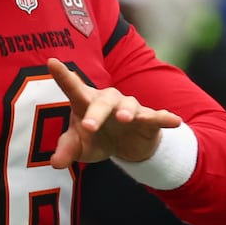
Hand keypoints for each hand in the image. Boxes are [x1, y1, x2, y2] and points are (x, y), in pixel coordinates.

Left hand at [45, 57, 182, 168]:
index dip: (63, 76)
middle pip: (102, 102)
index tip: (52, 62)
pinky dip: (165, 118)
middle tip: (87, 125)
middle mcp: (108, 101)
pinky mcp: (149, 120)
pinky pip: (157, 117)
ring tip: (126, 119)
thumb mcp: (80, 147)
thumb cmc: (96, 138)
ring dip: (128, 112)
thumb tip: (56, 162)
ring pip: (129, 106)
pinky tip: (174, 121)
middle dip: (96, 113)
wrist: (126, 145)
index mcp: (86, 103)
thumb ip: (67, 150)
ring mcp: (130, 108)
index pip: (73, 88)